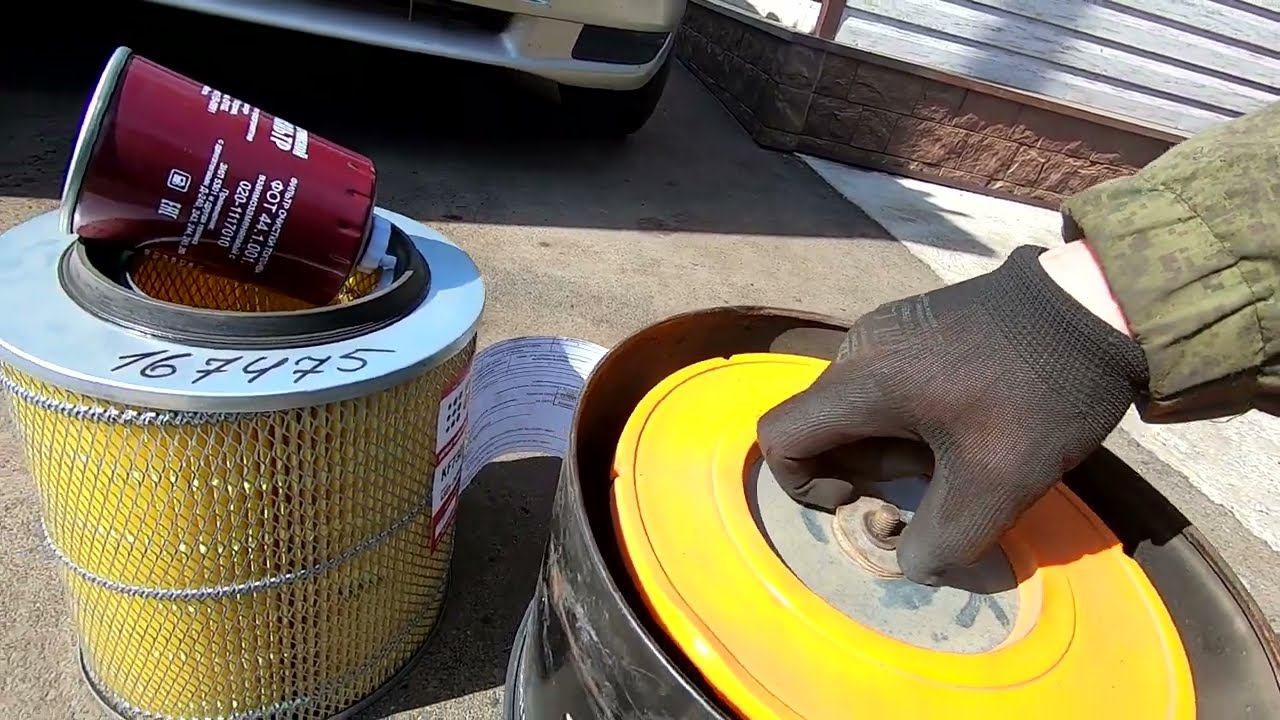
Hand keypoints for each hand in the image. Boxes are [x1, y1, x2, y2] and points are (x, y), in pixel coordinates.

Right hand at [757, 244, 1146, 583]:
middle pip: (821, 424)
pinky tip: (966, 417)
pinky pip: (884, 379)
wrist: (1098, 306)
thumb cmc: (1040, 395)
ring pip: (855, 404)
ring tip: (955, 450)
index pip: (780, 437)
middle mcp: (859, 347)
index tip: (863, 497)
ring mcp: (887, 326)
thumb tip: (913, 563)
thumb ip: (941, 540)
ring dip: (889, 443)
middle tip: (929, 480)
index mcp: (864, 382)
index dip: (803, 484)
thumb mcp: (997, 485)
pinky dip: (906, 414)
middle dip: (864, 468)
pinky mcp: (915, 318)